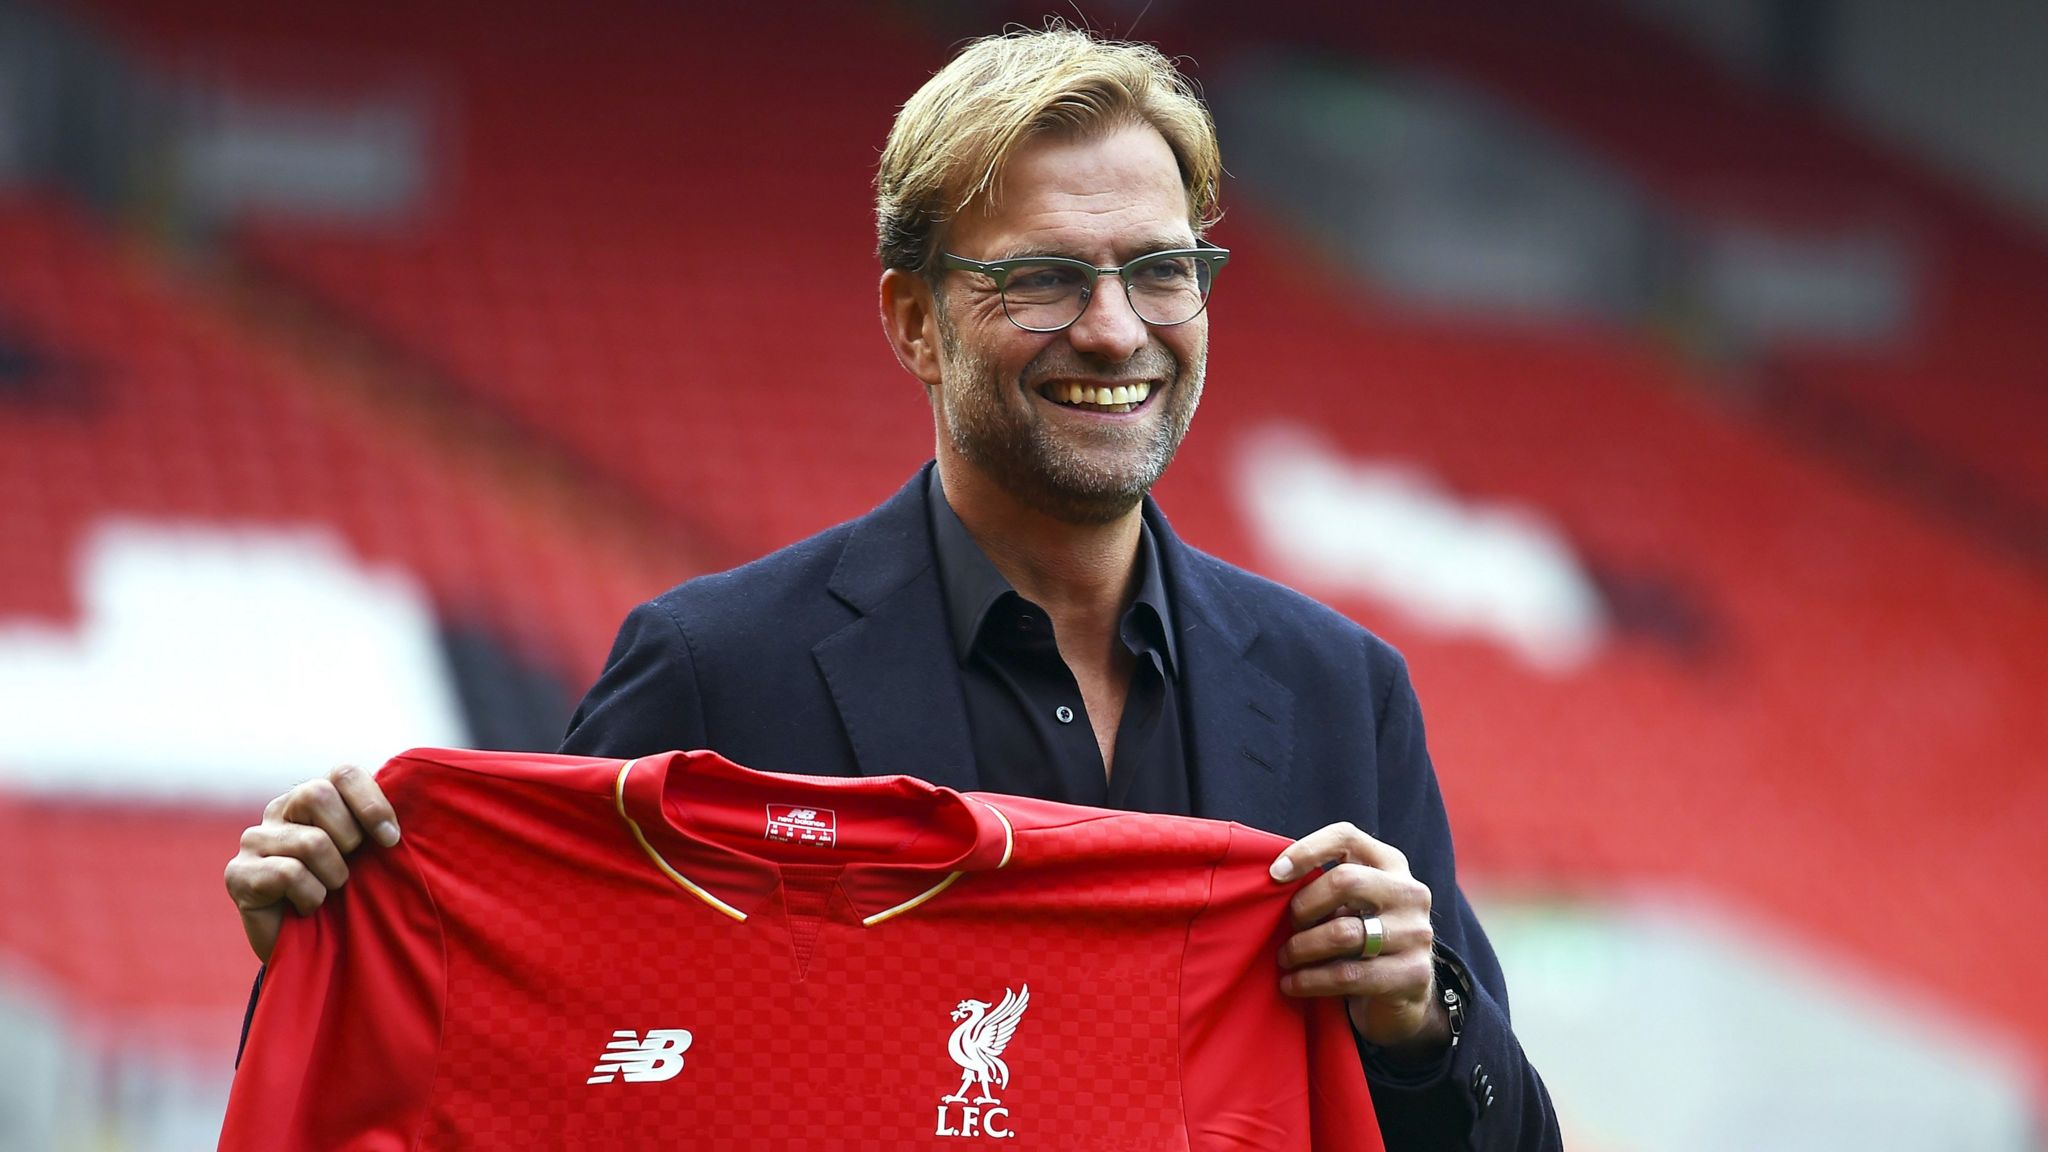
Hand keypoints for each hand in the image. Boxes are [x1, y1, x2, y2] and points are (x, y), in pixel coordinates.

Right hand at [223, 764, 399, 962]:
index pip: (343, 773)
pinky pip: (289, 874)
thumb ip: (380, 826)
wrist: (316, 951)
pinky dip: (311, 897)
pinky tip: (306, 908)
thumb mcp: (371, 856)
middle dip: (349, 839)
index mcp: (315, 798)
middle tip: (349, 871)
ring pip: (311, 841)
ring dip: (333, 876)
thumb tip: (419, 799)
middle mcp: (279, 810)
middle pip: (318, 794)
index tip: (392, 840)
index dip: (372, 803)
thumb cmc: (349, 897)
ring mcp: (254, 839)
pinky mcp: (238, 873)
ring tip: (328, 893)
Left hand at [1269, 822, 1445, 1056]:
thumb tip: (1276, 879)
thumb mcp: (1350, 904)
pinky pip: (1349, 974)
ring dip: (1302, 948)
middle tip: (1287, 926)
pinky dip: (1311, 980)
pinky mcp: (1413, 973)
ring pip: (1343, 933)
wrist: (1404, 994)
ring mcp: (1416, 933)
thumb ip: (1325, 887)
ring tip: (1285, 958)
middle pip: (1345, 881)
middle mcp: (1409, 892)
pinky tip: (1293, 984)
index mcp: (1390, 864)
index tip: (1274, 873)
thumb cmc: (1363, 938)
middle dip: (1304, 906)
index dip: (1307, 850)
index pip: (1346, 837)